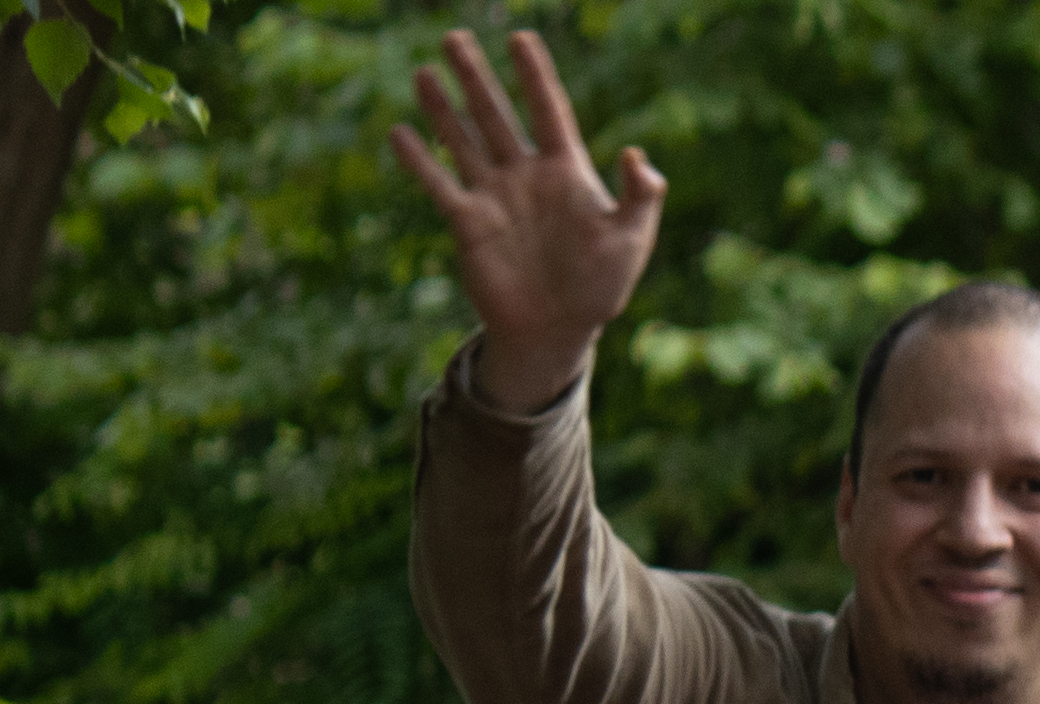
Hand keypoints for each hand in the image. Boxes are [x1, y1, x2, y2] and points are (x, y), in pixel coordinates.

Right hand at [389, 29, 666, 411]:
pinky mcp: (468, 223)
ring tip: (425, 72)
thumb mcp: (631, 242)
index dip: (535, 75)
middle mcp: (525, 176)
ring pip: (463, 140)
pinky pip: (438, 184)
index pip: (548, 111)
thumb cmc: (600, 288)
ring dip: (442, 108)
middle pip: (496, 115)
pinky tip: (399, 132)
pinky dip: (418, 161)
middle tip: (454, 36)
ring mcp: (494, 196)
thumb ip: (640, 199)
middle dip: (476, 77)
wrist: (558, 331)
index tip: (521, 38)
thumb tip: (637, 155)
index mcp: (566, 173)